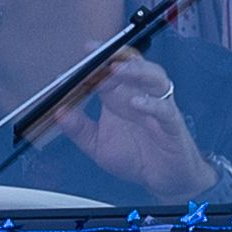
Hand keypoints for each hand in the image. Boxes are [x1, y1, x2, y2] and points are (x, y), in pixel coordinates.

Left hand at [54, 57, 211, 196]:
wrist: (164, 181)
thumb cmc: (136, 159)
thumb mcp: (98, 145)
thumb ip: (79, 129)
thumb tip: (59, 112)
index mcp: (120, 98)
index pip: (110, 70)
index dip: (99, 58)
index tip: (86, 49)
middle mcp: (140, 97)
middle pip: (134, 66)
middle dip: (117, 56)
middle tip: (99, 54)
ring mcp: (158, 109)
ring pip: (154, 79)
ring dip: (137, 71)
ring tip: (118, 70)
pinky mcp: (172, 126)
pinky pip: (165, 109)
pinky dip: (152, 104)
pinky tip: (137, 103)